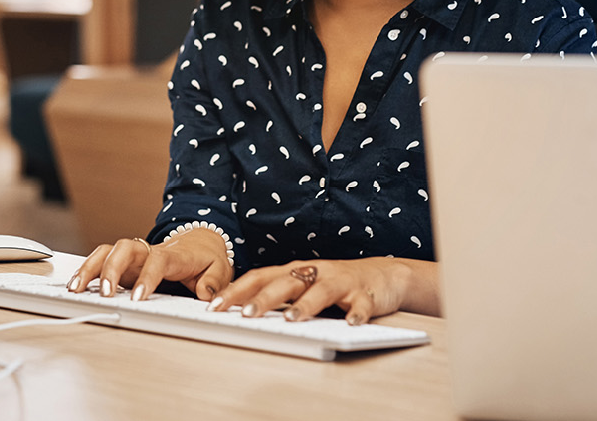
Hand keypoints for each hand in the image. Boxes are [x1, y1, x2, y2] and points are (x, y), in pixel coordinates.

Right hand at [68, 229, 233, 302]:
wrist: (200, 241)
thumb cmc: (208, 257)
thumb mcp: (220, 269)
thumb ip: (214, 282)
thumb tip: (205, 295)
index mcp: (173, 254)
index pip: (157, 260)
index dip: (147, 277)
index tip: (139, 298)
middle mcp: (149, 251)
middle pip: (123, 248)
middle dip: (110, 269)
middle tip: (105, 294)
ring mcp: (134, 257)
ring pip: (106, 252)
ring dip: (90, 268)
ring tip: (76, 289)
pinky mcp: (125, 264)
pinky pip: (102, 261)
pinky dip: (87, 271)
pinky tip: (76, 287)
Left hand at [208, 257, 436, 324]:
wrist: (382, 275)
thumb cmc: (334, 284)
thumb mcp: (302, 286)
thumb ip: (278, 296)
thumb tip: (240, 312)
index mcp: (294, 271)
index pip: (259, 277)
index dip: (236, 291)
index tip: (214, 307)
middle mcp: (314, 273)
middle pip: (285, 282)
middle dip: (264, 299)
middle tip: (245, 315)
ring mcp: (340, 282)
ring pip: (320, 291)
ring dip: (306, 305)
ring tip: (292, 319)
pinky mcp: (365, 294)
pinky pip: (361, 305)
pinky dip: (356, 314)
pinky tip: (351, 323)